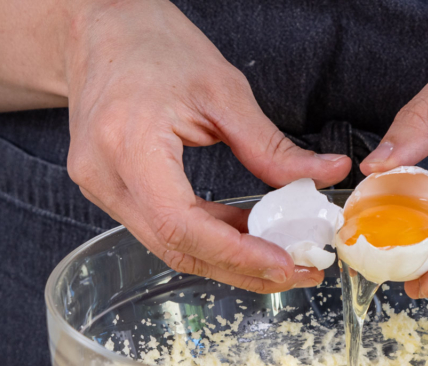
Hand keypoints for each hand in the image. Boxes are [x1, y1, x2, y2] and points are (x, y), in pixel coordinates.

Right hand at [64, 0, 350, 291]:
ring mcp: (102, 188)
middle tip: (296, 272)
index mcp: (128, 144)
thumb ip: (272, 147)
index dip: (236, 253)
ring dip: (228, 258)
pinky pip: (163, 228)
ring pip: (171, 245)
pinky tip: (246, 232)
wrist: (98, 31)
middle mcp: (105, 176)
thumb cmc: (153, 47)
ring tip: (281, 255)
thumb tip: (329, 172)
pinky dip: (208, 236)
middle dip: (241, 268)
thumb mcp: (223, 90)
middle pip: (177, 247)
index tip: (284, 263)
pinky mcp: (111, 192)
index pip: (181, 224)